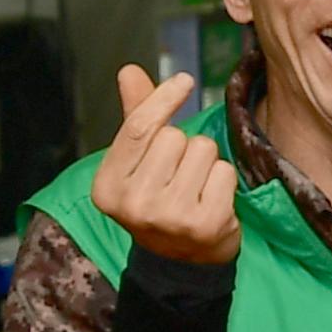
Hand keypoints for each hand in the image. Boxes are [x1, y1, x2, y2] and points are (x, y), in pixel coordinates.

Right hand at [89, 65, 242, 264]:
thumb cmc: (158, 200)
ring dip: (206, 161)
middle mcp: (133, 203)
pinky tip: (211, 201)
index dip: (163, 99)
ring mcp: (169, 216)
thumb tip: (129, 70)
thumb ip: (136, 118)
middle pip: (175, 136)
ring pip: (203, 149)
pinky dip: (224, 180)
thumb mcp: (137, 164)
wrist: (181, 260)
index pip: (138, 128)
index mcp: (107, 186)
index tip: (184, 80)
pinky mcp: (205, 223)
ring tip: (195, 187)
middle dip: (184, 146)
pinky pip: (225, 172)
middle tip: (178, 175)